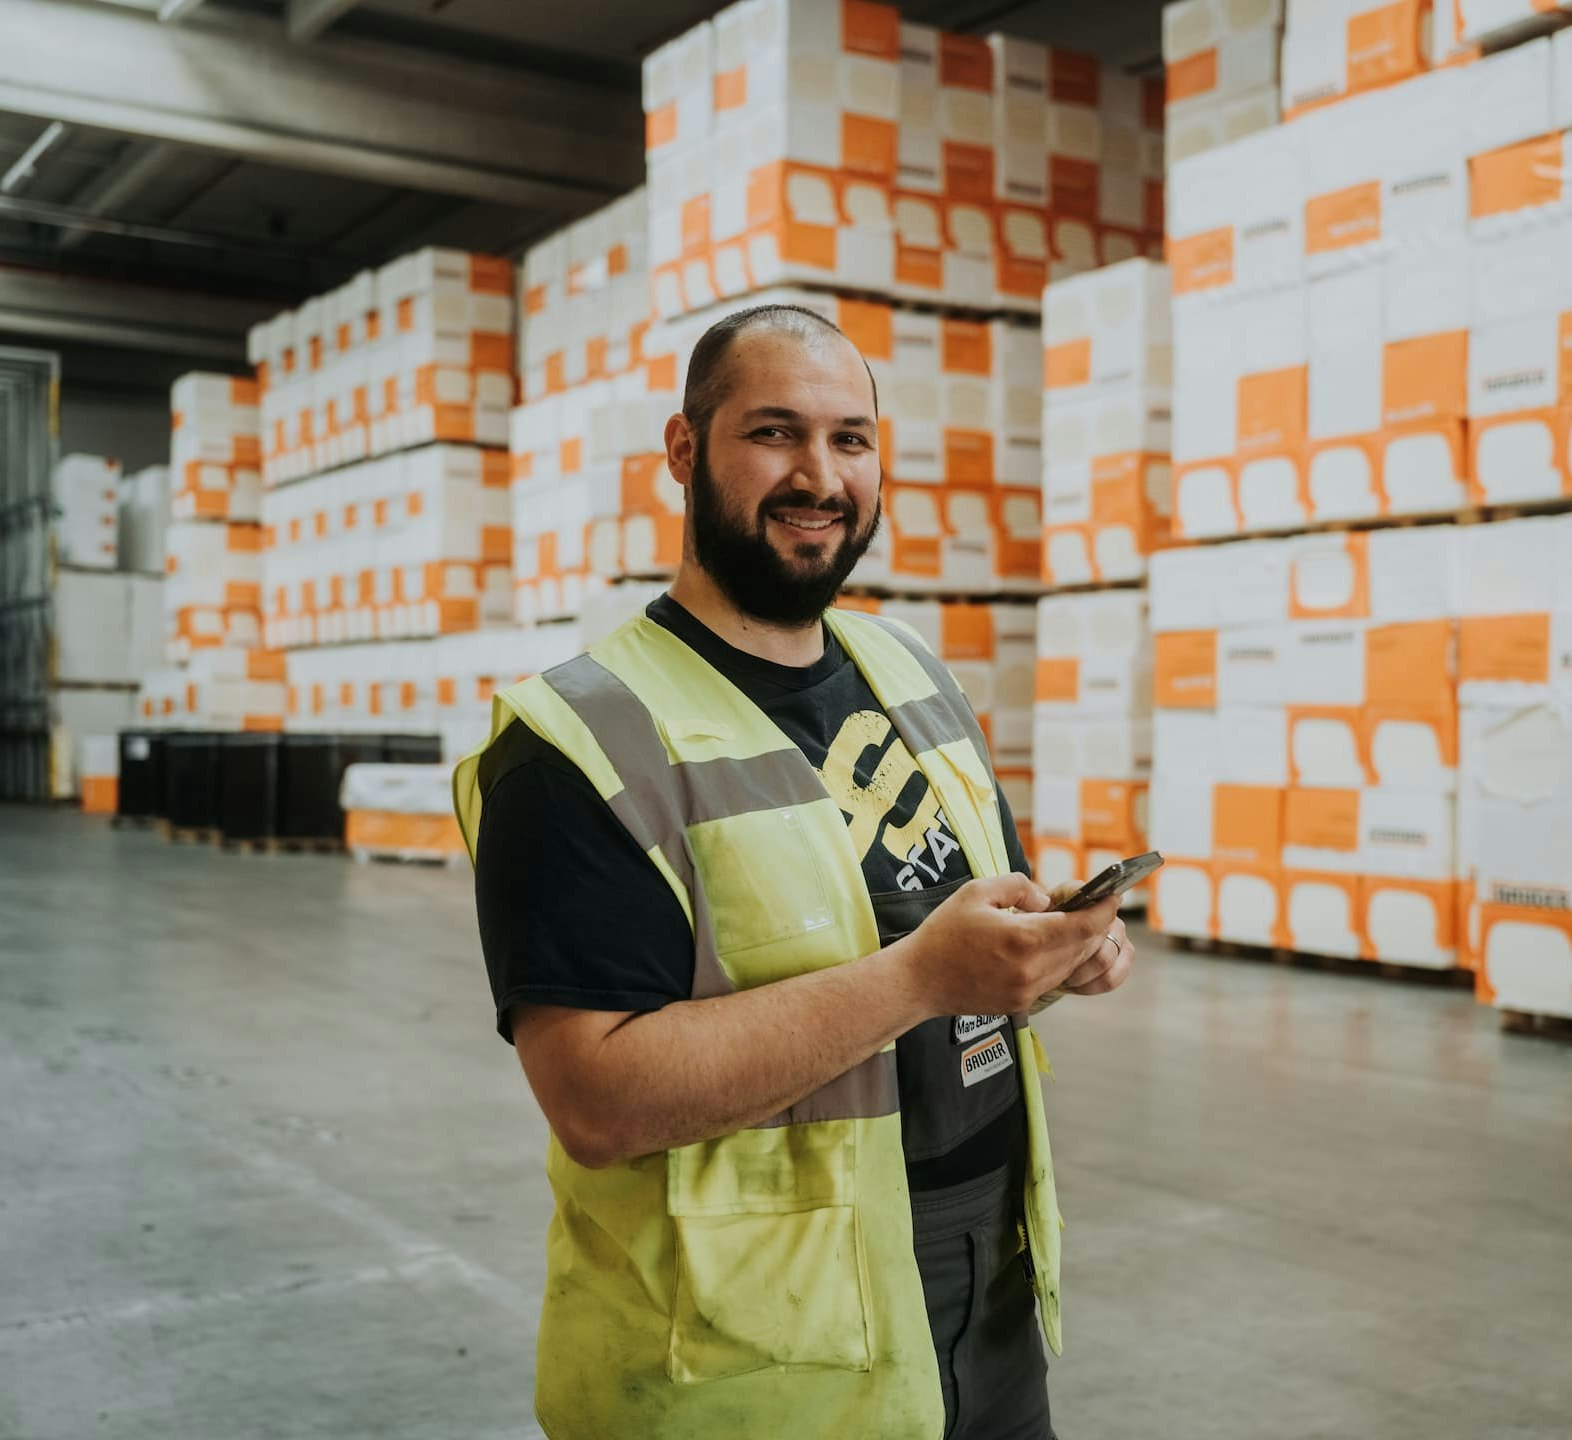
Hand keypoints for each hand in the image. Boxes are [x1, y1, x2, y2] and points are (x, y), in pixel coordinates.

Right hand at [900, 873, 1120, 1018]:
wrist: (918, 980)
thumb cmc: (943, 933)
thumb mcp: (977, 891)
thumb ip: (1019, 886)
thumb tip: (1046, 901)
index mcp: (1023, 939)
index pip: (1083, 926)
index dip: (1103, 910)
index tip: (1112, 896)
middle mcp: (1032, 970)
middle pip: (1083, 947)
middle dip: (1093, 925)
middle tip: (1092, 905)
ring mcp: (1027, 991)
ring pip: (1072, 965)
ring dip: (1078, 944)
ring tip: (1069, 923)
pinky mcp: (1020, 1003)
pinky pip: (1054, 979)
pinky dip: (1059, 960)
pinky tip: (1045, 945)